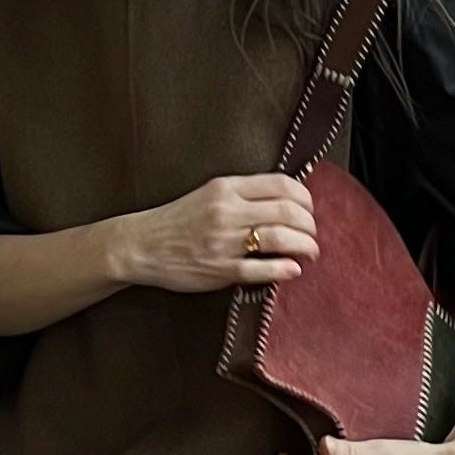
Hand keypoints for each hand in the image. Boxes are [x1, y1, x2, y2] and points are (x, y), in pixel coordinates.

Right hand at [113, 173, 319, 295]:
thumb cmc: (177, 220)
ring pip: (281, 238)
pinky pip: (263, 269)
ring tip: (311, 253)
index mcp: (226, 188)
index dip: (305, 198)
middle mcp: (228, 211)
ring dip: (306, 246)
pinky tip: (293, 269)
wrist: (141, 245)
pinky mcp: (221, 270)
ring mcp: (225, 242)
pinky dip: (286, 269)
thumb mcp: (209, 194)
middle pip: (288, 212)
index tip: (309, 210)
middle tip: (313, 235)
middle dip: (310, 225)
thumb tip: (286, 200)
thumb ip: (243, 194)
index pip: (282, 185)